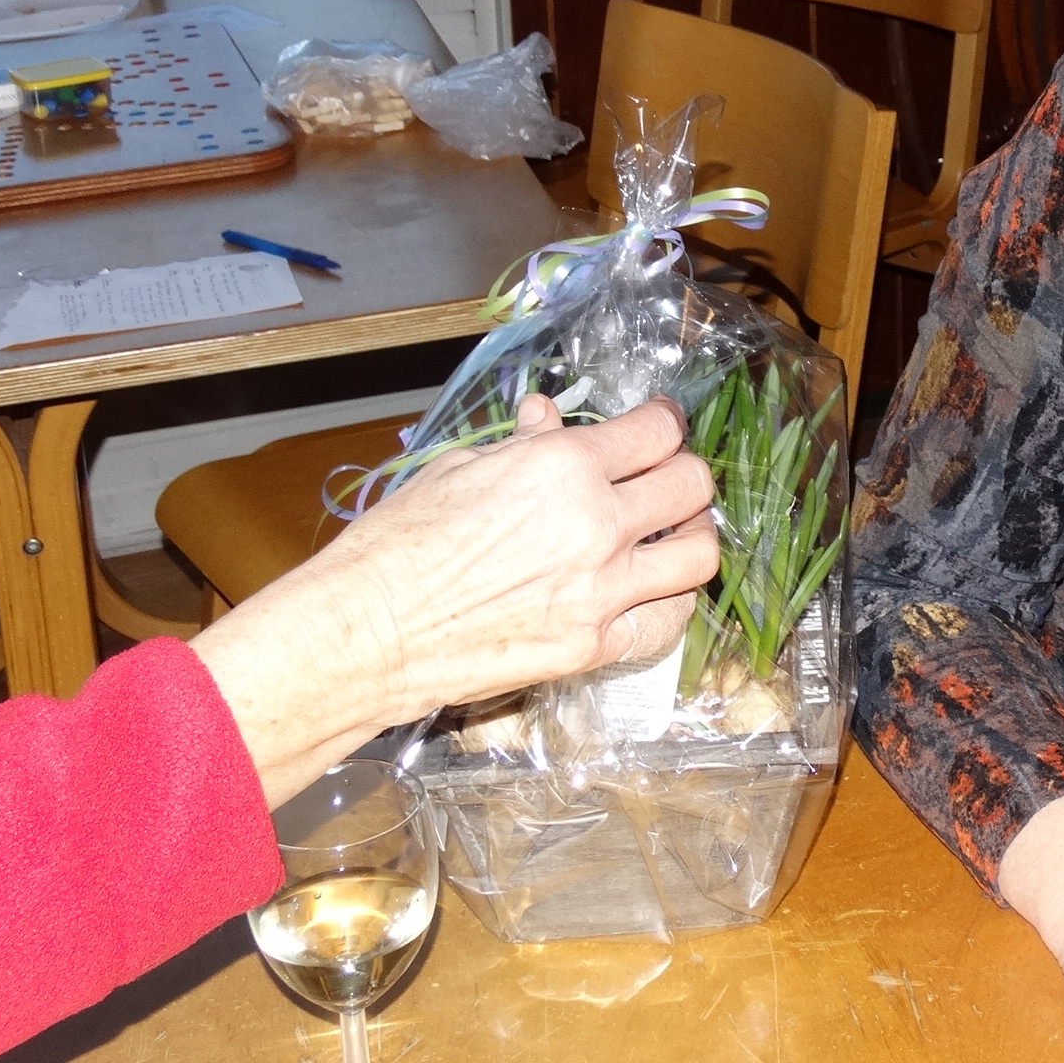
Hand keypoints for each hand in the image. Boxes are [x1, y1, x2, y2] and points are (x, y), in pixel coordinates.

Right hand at [195, 394, 721, 803]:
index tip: (661, 425)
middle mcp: (596, 524)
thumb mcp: (459, 468)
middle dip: (686, 473)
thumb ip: (523, 444)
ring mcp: (600, 591)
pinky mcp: (591, 647)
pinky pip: (664, 622)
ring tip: (673, 532)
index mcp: (563, 465)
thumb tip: (548, 416)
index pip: (656, 431)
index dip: (664, 422)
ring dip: (693, 535)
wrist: (365, 634)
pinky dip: (667, 602)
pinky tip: (650, 591)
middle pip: (691, 485)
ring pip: (698, 555)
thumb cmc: (396, 544)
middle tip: (668, 477)